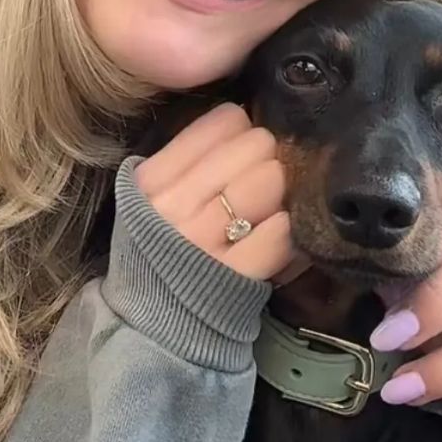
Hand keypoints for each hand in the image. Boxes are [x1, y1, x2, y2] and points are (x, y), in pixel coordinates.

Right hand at [133, 102, 299, 281]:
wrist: (154, 323)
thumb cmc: (160, 250)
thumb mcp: (153, 198)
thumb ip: (188, 159)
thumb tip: (244, 118)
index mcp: (151, 178)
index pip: (224, 121)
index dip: (245, 132)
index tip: (244, 150)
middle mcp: (174, 206)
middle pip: (254, 145)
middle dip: (269, 158)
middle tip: (265, 178)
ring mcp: (204, 241)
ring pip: (270, 181)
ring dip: (282, 190)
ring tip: (271, 206)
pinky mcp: (235, 276)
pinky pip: (282, 231)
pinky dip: (289, 228)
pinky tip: (280, 232)